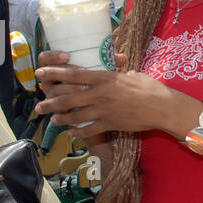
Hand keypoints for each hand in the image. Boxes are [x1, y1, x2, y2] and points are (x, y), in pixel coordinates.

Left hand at [35, 58, 173, 137]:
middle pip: (67, 98)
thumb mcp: (132, 75)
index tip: (40, 73)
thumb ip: (120, 73)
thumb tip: (120, 68)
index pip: (73, 74)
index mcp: (104, 78)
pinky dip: (78, 132)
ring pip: (75, 116)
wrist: (162, 107)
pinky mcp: (110, 124)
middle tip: (39, 106)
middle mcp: (100, 94)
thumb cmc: (150, 88)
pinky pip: (89, 130)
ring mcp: (104, 110)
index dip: (54, 74)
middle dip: (50, 102)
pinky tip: (71, 133)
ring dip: (61, 119)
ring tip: (53, 120)